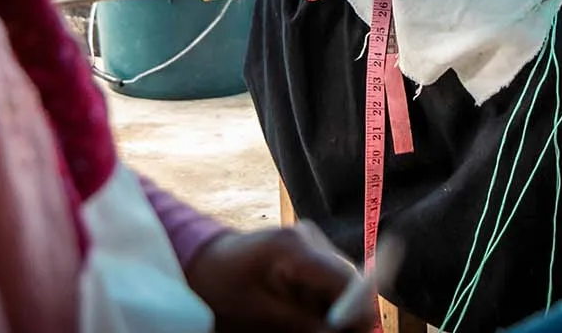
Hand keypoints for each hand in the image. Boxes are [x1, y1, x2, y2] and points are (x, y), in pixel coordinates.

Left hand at [184, 226, 375, 332]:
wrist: (201, 261)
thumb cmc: (220, 286)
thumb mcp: (258, 312)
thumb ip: (302, 323)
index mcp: (295, 246)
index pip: (347, 278)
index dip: (360, 310)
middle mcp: (310, 237)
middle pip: (349, 281)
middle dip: (347, 314)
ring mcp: (311, 242)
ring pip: (341, 284)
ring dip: (333, 310)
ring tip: (302, 324)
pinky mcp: (309, 251)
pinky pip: (328, 282)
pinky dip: (321, 303)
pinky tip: (300, 315)